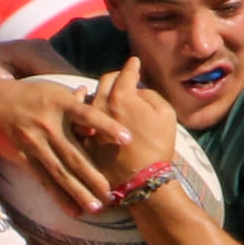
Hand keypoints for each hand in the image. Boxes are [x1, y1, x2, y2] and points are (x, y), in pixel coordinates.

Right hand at [0, 78, 130, 215]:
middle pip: (75, 154)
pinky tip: (74, 211)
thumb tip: (98, 103)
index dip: (108, 127)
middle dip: (95, 176)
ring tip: (97, 208)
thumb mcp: (52, 92)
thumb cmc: (30, 97)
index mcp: (60, 104)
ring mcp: (35, 143)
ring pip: (61, 172)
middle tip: (113, 193)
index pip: (89, 116)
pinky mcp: (24, 158)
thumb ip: (75, 102)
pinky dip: (60, 197)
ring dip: (79, 192)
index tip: (127, 139)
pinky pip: (44, 181)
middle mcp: (49, 125)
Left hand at [82, 57, 178, 197]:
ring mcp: (87, 122)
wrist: (142, 181)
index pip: (125, 73)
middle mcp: (100, 105)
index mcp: (122, 96)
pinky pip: (77, 121)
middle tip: (120, 78)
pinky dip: (81, 114)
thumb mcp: (165, 113)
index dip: (132, 66)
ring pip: (88, 99)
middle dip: (114, 78)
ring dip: (96, 92)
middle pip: (104, 83)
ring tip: (99, 90)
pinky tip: (83, 113)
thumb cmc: (158, 146)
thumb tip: (137, 89)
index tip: (134, 63)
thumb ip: (149, 94)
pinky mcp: (81, 139)